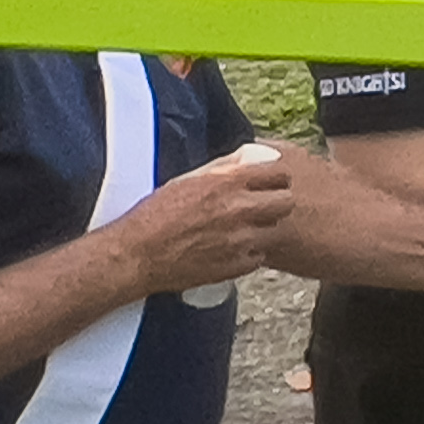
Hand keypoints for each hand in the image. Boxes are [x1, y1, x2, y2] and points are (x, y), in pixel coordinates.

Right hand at [109, 143, 297, 297]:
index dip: (277, 178)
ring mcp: (239, 240)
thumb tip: (252, 157)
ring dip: (264, 230)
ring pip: (275, 230)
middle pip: (287, 202)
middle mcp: (239, 210)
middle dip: (278, 202)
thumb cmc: (156, 214)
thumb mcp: (189, 179)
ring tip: (245, 230)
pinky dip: (250, 253)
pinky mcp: (235, 266)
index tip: (270, 183)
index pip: (280, 173)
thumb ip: (224, 168)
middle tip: (264, 207)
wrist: (136, 255)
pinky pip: (259, 257)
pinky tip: (233, 250)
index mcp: (228, 183)